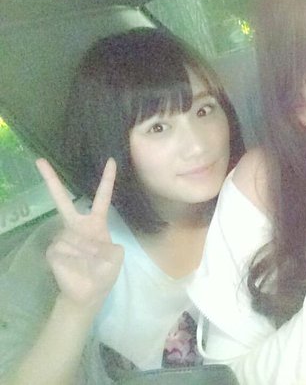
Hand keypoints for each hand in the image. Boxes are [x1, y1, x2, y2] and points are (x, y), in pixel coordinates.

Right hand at [36, 158, 123, 309]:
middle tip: (40, 160)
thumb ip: (112, 248)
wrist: (88, 294)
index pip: (102, 197)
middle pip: (62, 201)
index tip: (111, 160)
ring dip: (84, 254)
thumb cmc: (103, 273)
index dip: (107, 180)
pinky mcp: (52, 250)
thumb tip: (95, 246)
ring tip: (87, 266)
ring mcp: (62, 237)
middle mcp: (76, 226)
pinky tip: (75, 268)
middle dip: (51, 180)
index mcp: (96, 223)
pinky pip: (63, 251)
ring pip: (72, 238)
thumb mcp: (116, 258)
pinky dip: (73, 261)